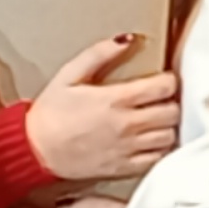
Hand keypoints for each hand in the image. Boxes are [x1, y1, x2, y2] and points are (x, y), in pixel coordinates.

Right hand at [21, 35, 179, 181]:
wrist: (36, 150)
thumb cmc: (51, 112)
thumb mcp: (69, 74)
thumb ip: (99, 54)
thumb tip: (127, 39)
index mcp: (115, 99)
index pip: (163, 88)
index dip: (169, 81)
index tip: (162, 80)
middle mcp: (126, 125)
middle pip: (172, 113)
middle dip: (170, 103)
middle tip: (160, 100)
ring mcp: (127, 149)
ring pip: (169, 137)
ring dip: (167, 127)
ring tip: (156, 121)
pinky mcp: (124, 168)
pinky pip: (157, 159)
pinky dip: (159, 149)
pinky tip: (150, 141)